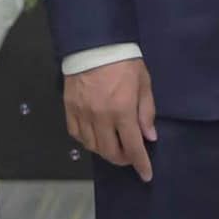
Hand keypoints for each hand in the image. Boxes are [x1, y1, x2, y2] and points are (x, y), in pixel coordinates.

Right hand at [63, 58, 157, 181]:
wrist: (94, 43)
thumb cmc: (124, 61)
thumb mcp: (144, 83)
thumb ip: (146, 112)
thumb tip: (149, 136)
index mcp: (122, 110)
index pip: (132, 147)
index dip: (141, 164)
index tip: (146, 175)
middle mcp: (101, 117)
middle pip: (110, 152)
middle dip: (123, 159)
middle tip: (130, 155)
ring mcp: (82, 114)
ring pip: (92, 146)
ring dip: (105, 151)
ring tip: (114, 146)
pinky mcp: (69, 108)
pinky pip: (77, 134)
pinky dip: (87, 141)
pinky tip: (96, 136)